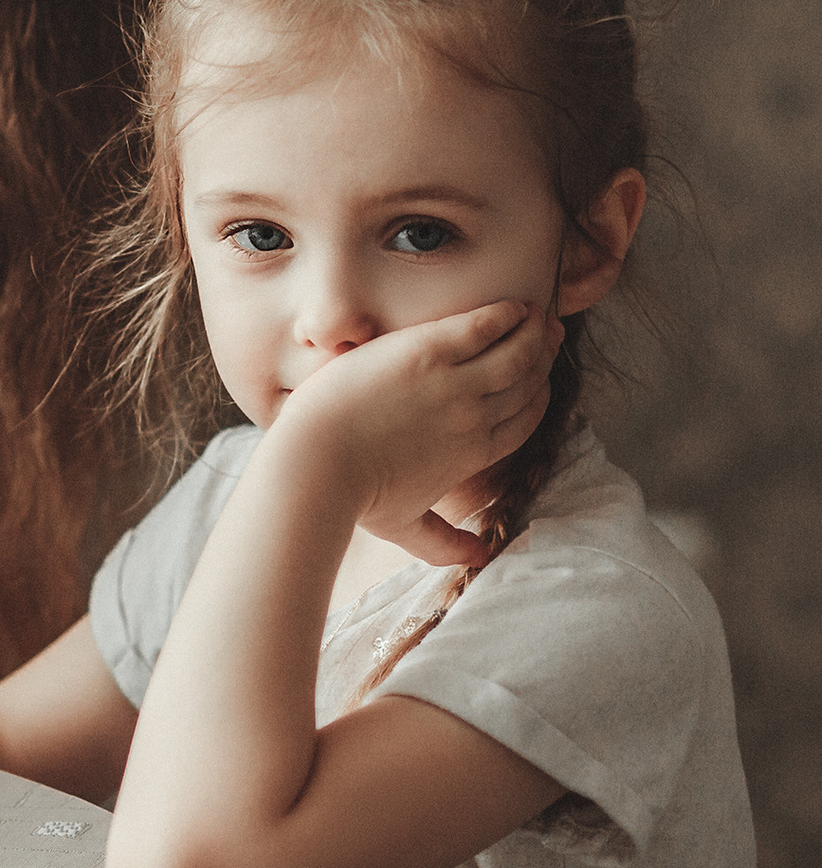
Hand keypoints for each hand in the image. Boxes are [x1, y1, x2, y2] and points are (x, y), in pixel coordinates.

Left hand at [272, 300, 561, 564]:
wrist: (317, 465)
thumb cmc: (353, 496)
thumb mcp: (405, 527)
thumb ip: (444, 544)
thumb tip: (478, 560)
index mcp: (474, 454)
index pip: (523, 419)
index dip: (538, 396)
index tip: (541, 378)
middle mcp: (475, 418)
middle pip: (526, 382)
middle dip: (544, 358)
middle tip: (550, 335)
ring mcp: (454, 384)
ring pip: (517, 353)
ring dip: (535, 332)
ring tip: (539, 316)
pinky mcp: (427, 352)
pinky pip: (484, 327)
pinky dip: (506, 315)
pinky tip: (514, 307)